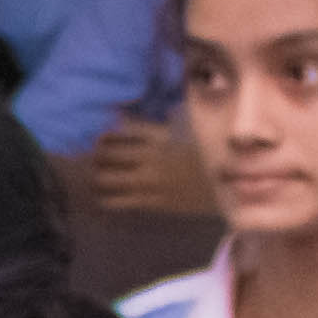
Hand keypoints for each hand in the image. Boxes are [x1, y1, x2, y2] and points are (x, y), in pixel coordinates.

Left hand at [70, 121, 217, 224]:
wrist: (227, 189)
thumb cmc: (207, 157)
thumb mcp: (186, 132)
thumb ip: (157, 123)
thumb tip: (123, 114)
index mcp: (162, 137)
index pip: (122, 131)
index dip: (105, 135)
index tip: (99, 140)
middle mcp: (152, 157)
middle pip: (108, 154)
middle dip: (95, 156)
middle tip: (90, 161)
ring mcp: (151, 181)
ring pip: (109, 179)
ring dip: (97, 177)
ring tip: (93, 180)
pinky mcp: (153, 203)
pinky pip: (120, 202)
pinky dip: (106, 199)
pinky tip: (100, 199)